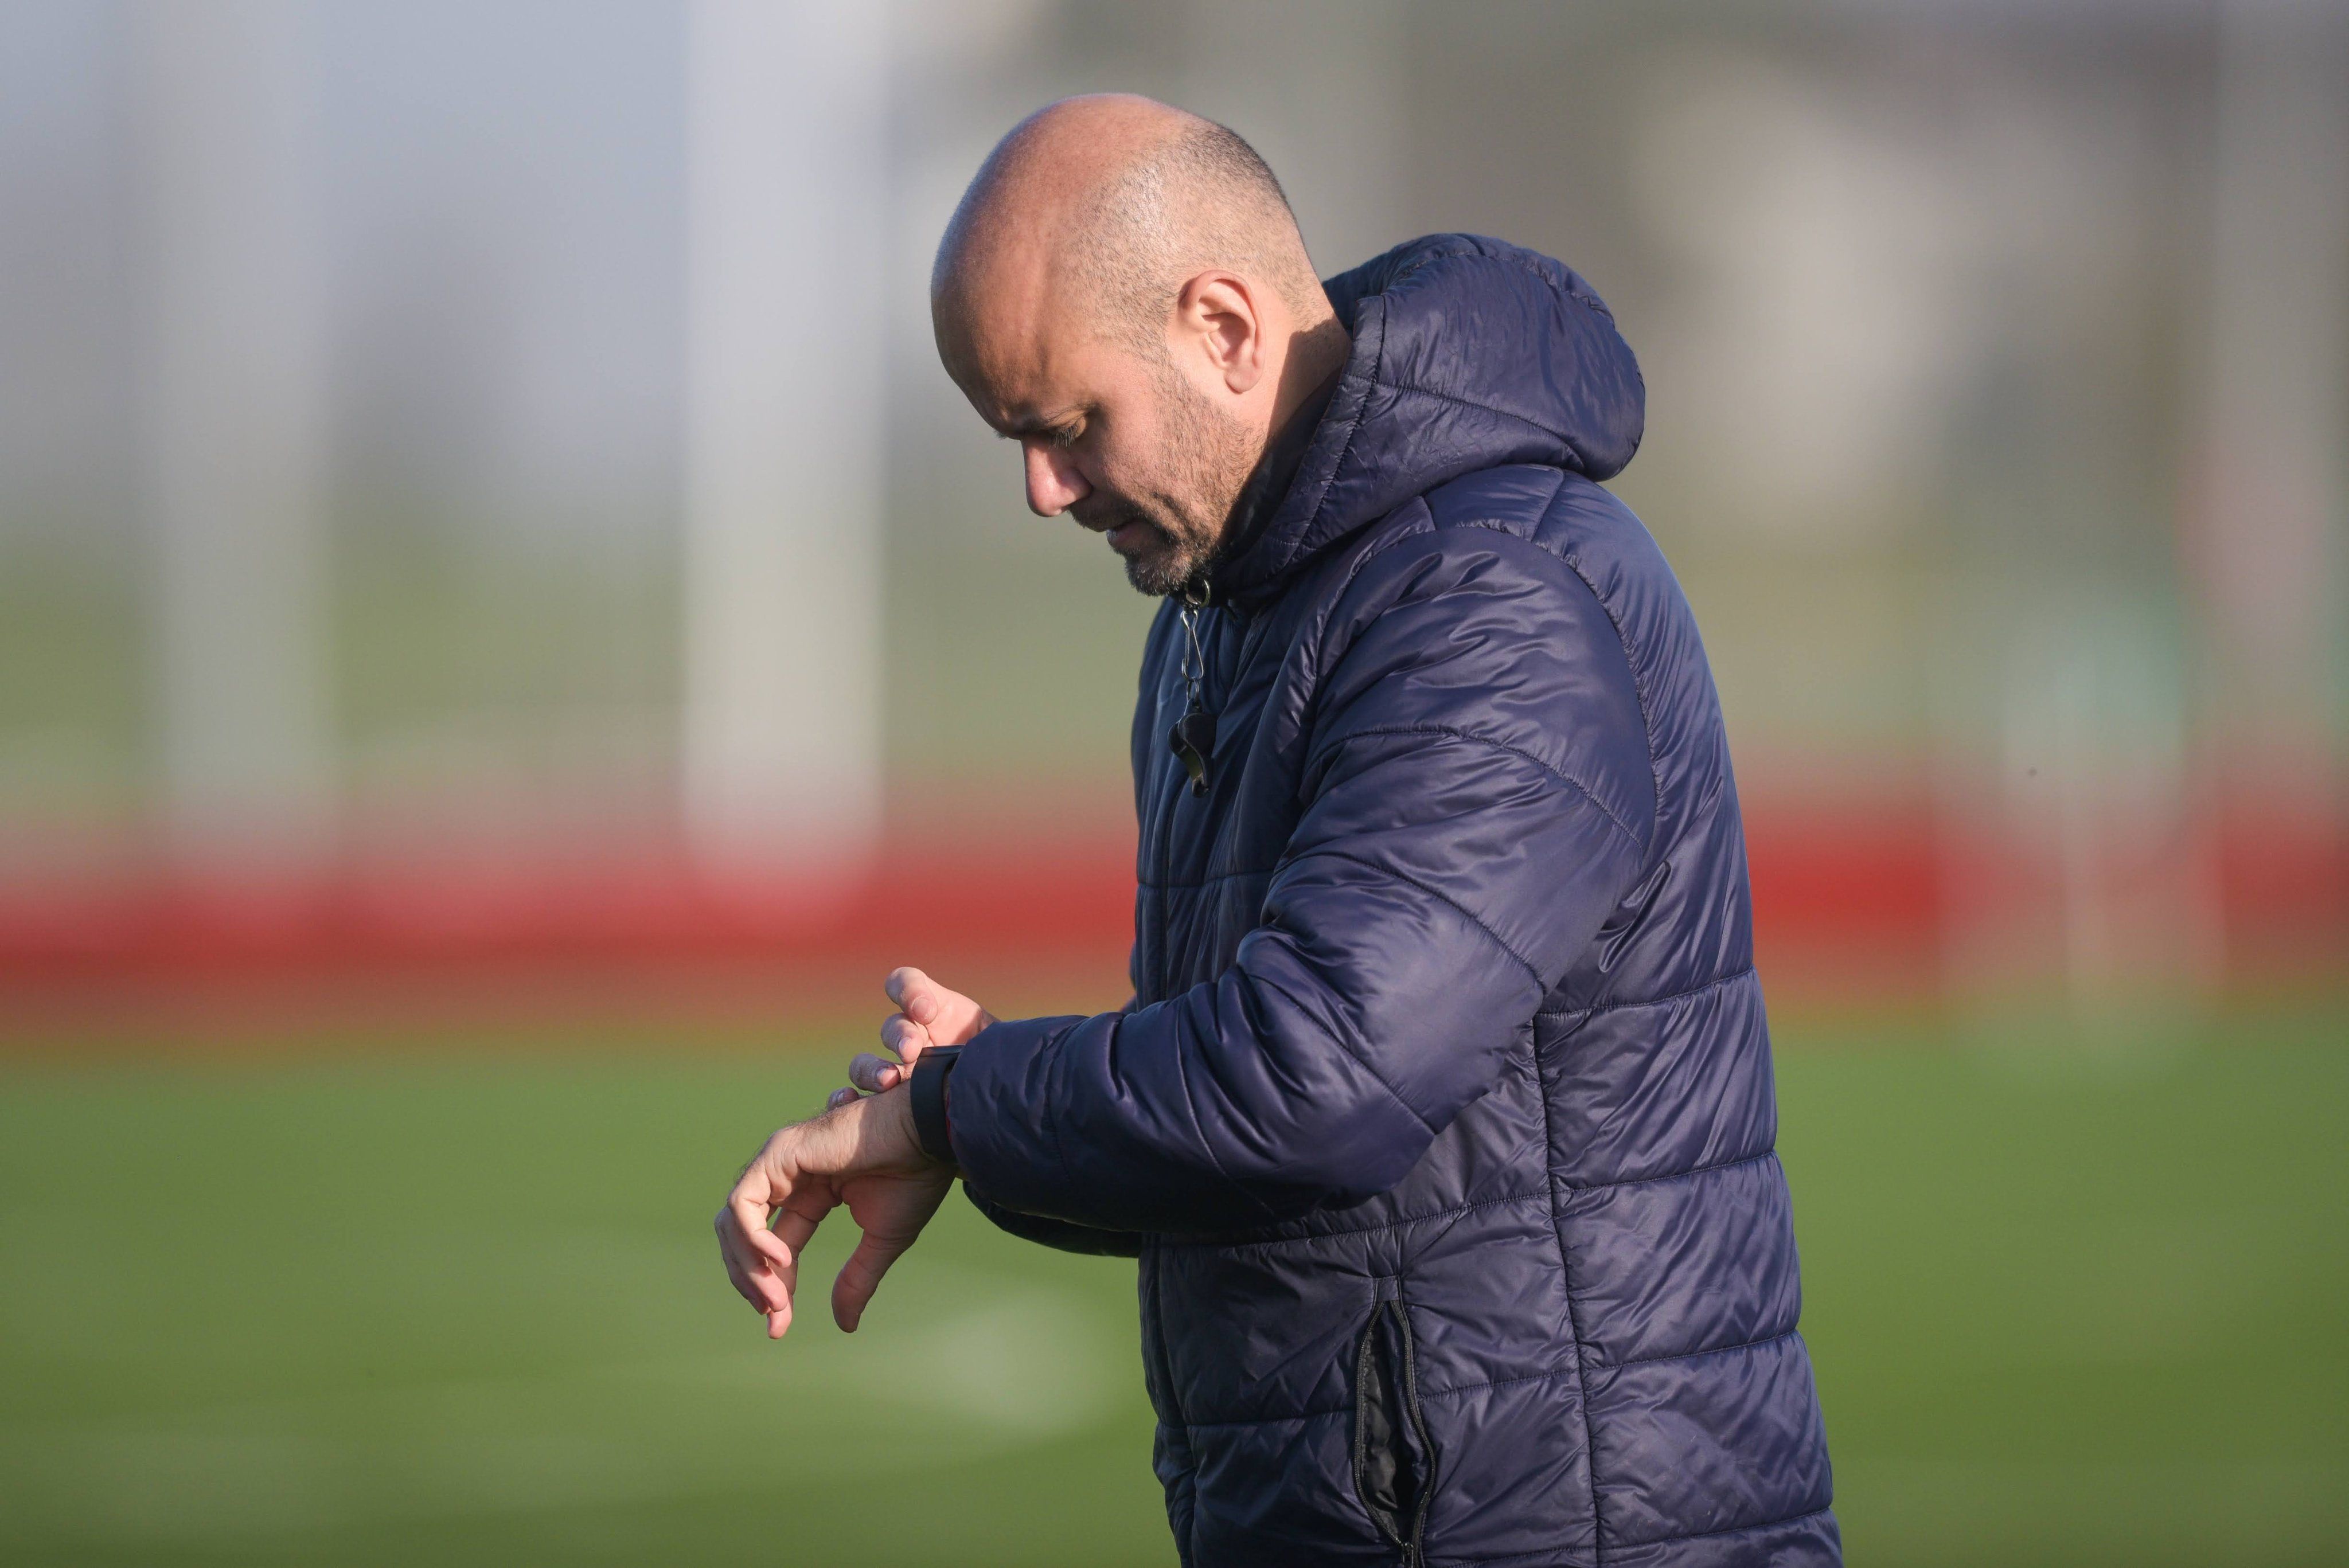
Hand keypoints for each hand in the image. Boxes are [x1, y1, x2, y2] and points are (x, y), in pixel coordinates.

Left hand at [713, 1087, 953, 1338]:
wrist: (930, 1136)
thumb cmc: (914, 1177)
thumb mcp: (882, 1242)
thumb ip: (856, 1280)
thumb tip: (844, 1325)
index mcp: (812, 1194)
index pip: (775, 1247)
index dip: (774, 1288)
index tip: (779, 1329)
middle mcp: (789, 1177)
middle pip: (743, 1236)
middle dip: (752, 1280)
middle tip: (774, 1315)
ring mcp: (780, 1162)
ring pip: (735, 1221)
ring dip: (749, 1266)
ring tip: (776, 1297)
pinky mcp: (780, 1153)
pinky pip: (743, 1202)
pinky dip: (752, 1236)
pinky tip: (780, 1260)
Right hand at [825, 966, 995, 1109]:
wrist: (1002, 1113)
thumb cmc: (1003, 1071)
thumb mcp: (1002, 1047)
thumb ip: (993, 1037)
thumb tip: (990, 1039)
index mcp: (937, 1015)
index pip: (907, 985)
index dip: (910, 991)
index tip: (927, 1010)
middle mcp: (912, 1039)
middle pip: (893, 1028)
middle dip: (900, 1035)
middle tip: (912, 1049)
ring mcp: (895, 1074)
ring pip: (866, 1064)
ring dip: (872, 1070)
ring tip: (889, 1081)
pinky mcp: (884, 1108)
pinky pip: (851, 1100)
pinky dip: (844, 1100)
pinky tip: (848, 1103)